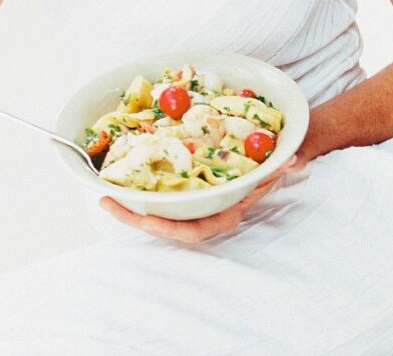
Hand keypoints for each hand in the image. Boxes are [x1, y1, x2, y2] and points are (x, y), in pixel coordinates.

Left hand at [98, 153, 307, 244]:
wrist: (273, 165)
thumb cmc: (268, 167)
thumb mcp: (273, 168)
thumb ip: (278, 166)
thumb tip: (289, 159)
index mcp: (223, 215)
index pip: (190, 232)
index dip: (163, 226)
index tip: (139, 217)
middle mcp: (206, 217)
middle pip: (163, 228)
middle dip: (133, 218)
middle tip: (105, 200)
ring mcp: (194, 210)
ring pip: (157, 218)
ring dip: (130, 210)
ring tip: (103, 194)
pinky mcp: (186, 199)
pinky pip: (159, 204)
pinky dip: (139, 197)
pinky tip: (119, 185)